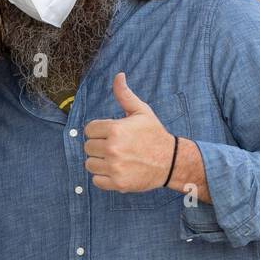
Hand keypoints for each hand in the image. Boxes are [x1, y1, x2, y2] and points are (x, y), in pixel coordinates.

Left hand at [83, 72, 174, 192]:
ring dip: (100, 162)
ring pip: (90, 164)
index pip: (89, 129)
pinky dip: (104, 177)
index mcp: (116, 129)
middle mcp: (113, 149)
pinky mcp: (117, 183)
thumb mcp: (141, 112)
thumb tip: (118, 75)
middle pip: (88, 147)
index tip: (112, 134)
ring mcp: (115, 167)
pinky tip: (116, 170)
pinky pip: (96, 180)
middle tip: (116, 147)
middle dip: (99, 146)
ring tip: (115, 158)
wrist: (171, 161)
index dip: (99, 130)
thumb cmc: (154, 134)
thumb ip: (125, 95)